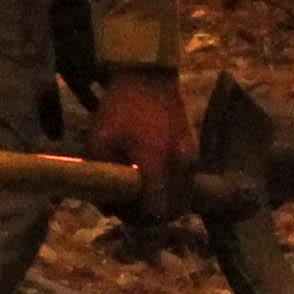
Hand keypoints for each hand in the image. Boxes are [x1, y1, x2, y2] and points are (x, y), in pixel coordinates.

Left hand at [83, 68, 194, 221]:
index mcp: (155, 163)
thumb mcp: (98, 141)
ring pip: (184, 196)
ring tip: (143, 191)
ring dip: (166, 201)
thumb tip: (108, 204)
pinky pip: (187, 180)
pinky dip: (174, 185)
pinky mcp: (194, 148)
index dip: (138, 218)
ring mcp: (191, 156)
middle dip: (152, 214)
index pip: (155, 212)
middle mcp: (179, 164)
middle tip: (132, 205)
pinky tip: (155, 174)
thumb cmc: (119, 108)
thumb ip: (102, 176)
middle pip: (174, 209)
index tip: (123, 211)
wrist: (147, 75)